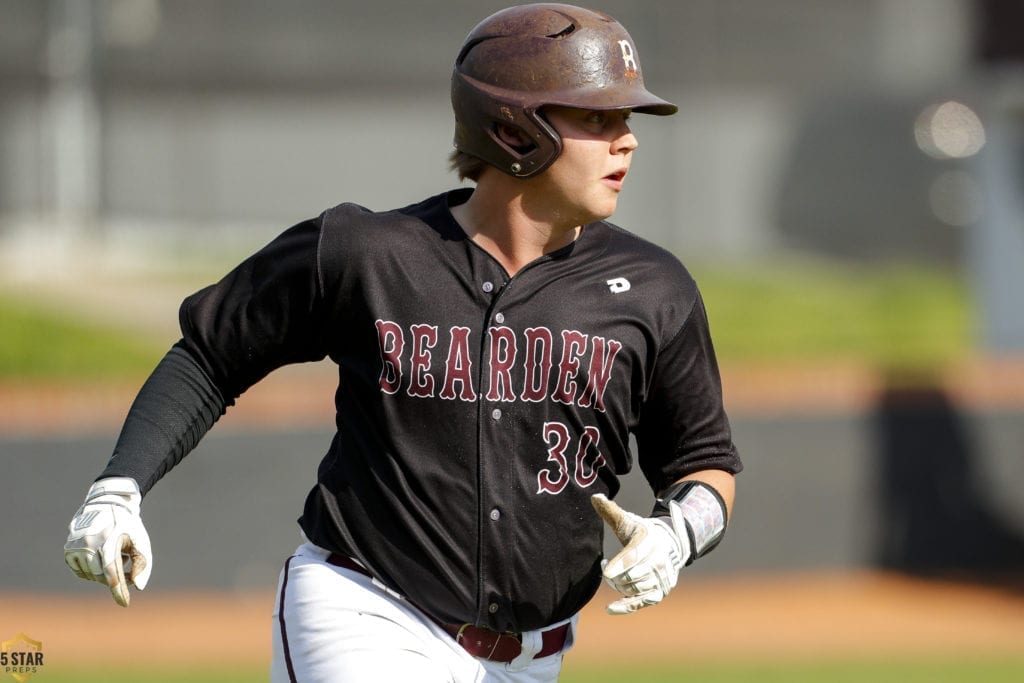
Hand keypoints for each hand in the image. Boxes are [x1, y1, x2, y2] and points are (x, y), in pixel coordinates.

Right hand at [64, 477, 152, 606]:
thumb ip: (142, 563)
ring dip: (103, 574)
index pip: (112, 571)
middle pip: (101, 575)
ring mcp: (76, 546)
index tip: (125, 603)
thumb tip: (138, 586)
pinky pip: (80, 571)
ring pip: (90, 575)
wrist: (107, 504)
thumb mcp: (140, 540)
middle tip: (127, 571)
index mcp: (109, 540)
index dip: (118, 590)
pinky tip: (101, 560)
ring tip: (116, 557)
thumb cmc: (128, 525)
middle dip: (115, 579)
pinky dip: (91, 572)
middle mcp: (89, 543)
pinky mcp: (68, 549)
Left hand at [591, 493, 689, 614]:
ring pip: (631, 589)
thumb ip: (611, 512)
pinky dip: (625, 607)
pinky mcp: (659, 593)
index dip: (620, 564)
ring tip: (615, 575)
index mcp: (649, 542)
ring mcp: (660, 579)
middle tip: (608, 567)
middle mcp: (658, 561)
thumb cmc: (642, 533)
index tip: (606, 571)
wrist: (670, 546)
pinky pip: (640, 603)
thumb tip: (594, 497)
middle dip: (613, 575)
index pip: (633, 555)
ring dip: (617, 585)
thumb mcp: (629, 521)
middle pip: (629, 576)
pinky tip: (610, 609)